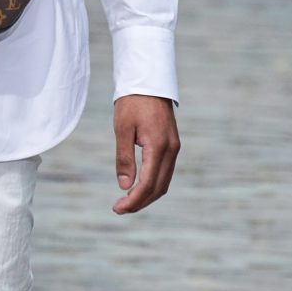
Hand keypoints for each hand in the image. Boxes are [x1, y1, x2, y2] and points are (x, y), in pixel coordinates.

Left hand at [112, 94, 179, 214]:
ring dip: (147, 195)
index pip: (148, 183)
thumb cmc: (132, 102)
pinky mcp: (172, 145)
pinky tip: (138, 187)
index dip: (134, 200)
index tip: (117, 208)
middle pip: (159, 187)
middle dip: (140, 202)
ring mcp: (174, 148)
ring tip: (127, 202)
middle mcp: (171, 150)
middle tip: (119, 208)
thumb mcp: (122, 129)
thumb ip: (124, 158)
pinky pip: (165, 172)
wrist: (149, 81)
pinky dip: (153, 184)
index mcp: (159, 146)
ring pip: (164, 182)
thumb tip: (124, 186)